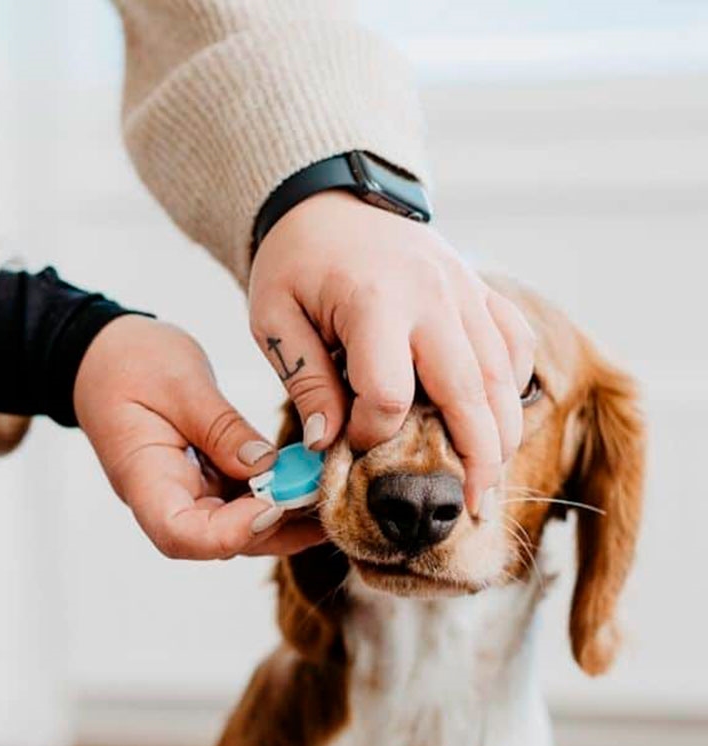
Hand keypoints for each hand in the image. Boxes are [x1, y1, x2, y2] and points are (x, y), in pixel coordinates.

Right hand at [74, 315, 324, 559]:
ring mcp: (184, 492)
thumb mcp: (181, 382)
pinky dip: (274, 495)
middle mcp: (163, 497)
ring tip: (329, 495)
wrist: (102, 354)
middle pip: (216, 541)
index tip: (275, 505)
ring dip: (281, 518)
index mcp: (142, 477)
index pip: (180, 534)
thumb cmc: (130, 361)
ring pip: (234, 527)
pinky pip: (239, 501)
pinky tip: (310, 479)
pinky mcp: (202, 481)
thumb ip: (222, 428)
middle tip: (326, 505)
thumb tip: (267, 467)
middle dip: (273, 531)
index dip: (232, 531)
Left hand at [247, 191, 536, 513]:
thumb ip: (303, 380)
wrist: (330, 197)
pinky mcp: (479, 290)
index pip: (389, 395)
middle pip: (468, 392)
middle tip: (470, 506)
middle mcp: (433, 298)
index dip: (371, 434)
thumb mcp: (274, 318)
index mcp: (375, 303)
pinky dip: (514, 385)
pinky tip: (498, 417)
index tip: (347, 442)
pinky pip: (514, 343)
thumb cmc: (295, 262)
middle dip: (474, 457)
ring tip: (489, 480)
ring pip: (502, 375)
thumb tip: (328, 444)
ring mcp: (465, 292)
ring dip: (502, 433)